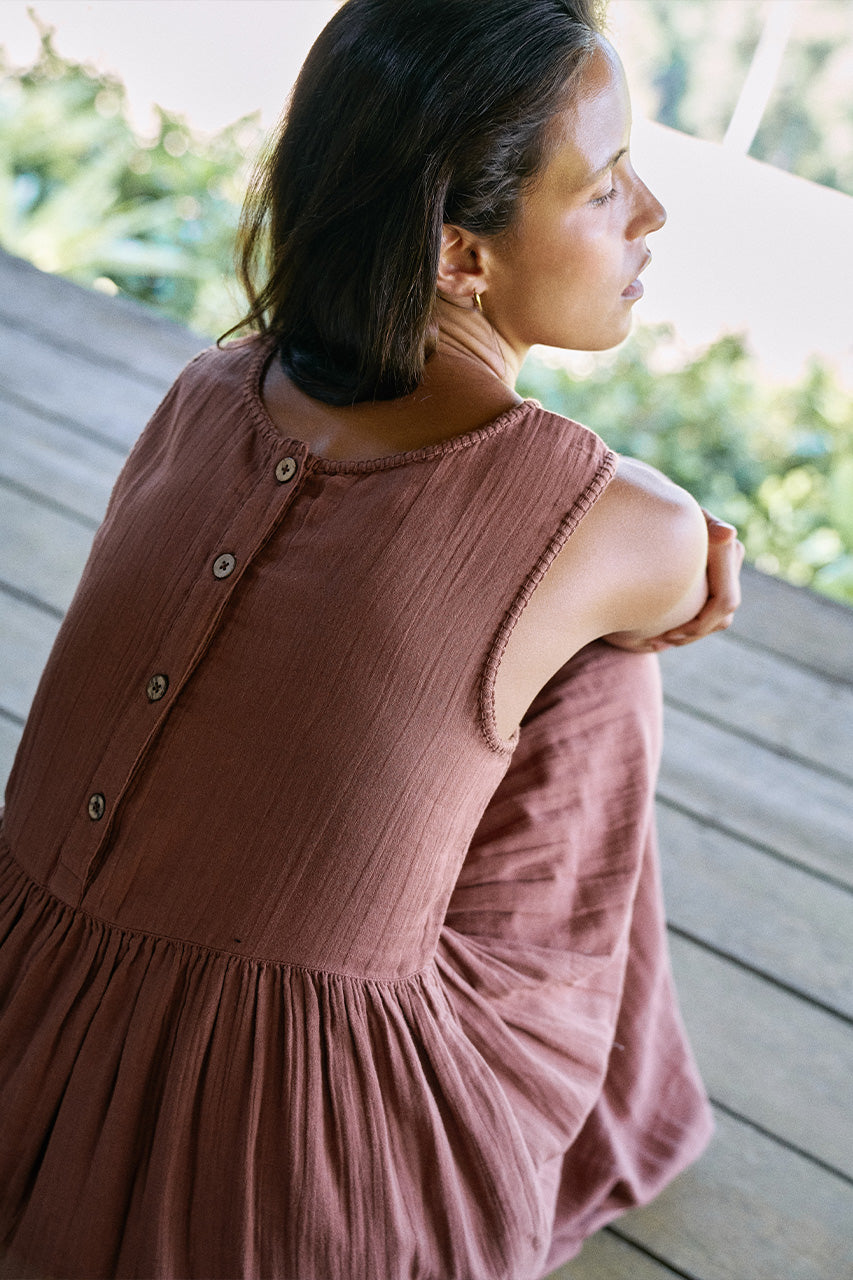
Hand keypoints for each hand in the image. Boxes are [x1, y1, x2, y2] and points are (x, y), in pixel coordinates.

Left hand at [606, 509, 744, 652]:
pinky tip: (659, 634)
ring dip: (690, 635)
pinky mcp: (713, 583)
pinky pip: (709, 617)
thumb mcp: (676, 517)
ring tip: (658, 640)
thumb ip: (701, 525)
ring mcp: (725, 575)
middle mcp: (732, 563)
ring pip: (718, 621)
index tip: (667, 633)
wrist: (653, 509)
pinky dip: (688, 628)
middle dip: (692, 634)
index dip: (699, 624)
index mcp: (727, 550)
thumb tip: (728, 534)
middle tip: (659, 641)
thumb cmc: (661, 511)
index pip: (724, 602)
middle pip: (721, 617)